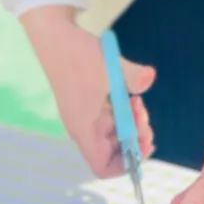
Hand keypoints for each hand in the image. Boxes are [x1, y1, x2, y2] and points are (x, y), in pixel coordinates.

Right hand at [21, 6, 155, 176]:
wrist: (54, 36)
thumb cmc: (78, 55)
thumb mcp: (110, 66)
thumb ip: (132, 76)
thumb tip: (149, 79)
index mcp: (85, 129)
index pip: (103, 167)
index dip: (127, 163)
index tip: (143, 140)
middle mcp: (84, 128)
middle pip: (115, 151)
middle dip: (135, 136)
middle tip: (143, 112)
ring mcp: (85, 116)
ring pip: (115, 133)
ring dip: (131, 121)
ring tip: (137, 100)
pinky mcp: (88, 104)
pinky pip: (111, 118)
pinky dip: (124, 110)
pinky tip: (128, 93)